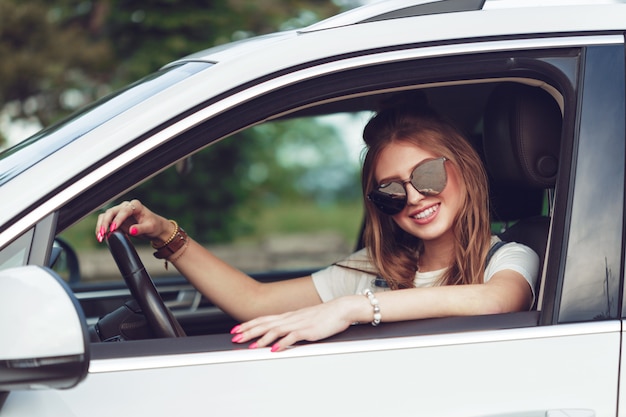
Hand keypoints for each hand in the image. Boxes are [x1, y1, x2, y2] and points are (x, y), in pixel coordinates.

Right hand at [95, 199, 171, 242]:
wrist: (154, 228)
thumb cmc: (154, 225)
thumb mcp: (150, 228)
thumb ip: (141, 229)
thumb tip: (131, 230)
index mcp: (135, 205)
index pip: (124, 211)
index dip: (118, 219)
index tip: (113, 229)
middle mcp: (126, 206)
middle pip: (111, 212)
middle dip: (105, 223)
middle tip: (102, 234)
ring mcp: (120, 212)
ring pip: (105, 216)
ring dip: (101, 226)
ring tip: (99, 237)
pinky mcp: (116, 219)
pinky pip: (106, 222)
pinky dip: (102, 228)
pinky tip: (101, 236)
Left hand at [230, 297, 357, 351]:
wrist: (342, 308)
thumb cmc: (325, 315)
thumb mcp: (305, 319)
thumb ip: (293, 325)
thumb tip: (281, 335)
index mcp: (289, 316)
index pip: (264, 319)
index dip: (249, 324)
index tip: (236, 330)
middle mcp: (291, 318)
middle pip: (265, 324)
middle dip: (248, 331)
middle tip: (235, 338)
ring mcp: (299, 323)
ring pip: (275, 330)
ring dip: (262, 338)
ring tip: (251, 346)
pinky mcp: (309, 330)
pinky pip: (293, 337)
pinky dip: (282, 343)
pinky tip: (274, 349)